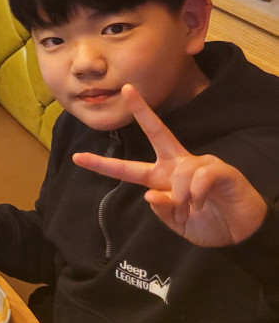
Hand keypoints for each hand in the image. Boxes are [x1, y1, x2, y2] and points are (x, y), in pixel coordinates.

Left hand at [73, 84, 267, 246]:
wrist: (243, 234)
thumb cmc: (209, 224)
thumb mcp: (178, 224)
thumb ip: (163, 210)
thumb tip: (150, 195)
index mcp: (162, 178)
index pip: (128, 168)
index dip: (103, 164)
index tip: (77, 157)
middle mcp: (178, 165)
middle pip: (157, 131)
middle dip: (142, 110)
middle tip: (126, 89)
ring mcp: (199, 164)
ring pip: (179, 172)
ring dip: (182, 197)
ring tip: (194, 210)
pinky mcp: (220, 169)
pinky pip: (200, 177)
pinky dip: (198, 195)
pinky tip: (205, 203)